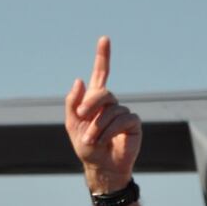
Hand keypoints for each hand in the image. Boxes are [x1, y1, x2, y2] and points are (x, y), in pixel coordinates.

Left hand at [65, 37, 141, 193]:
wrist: (100, 167)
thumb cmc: (87, 147)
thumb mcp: (73, 125)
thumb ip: (73, 103)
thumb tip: (79, 80)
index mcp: (96, 101)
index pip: (101, 74)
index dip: (103, 56)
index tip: (104, 38)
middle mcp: (111, 104)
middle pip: (103, 92)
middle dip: (90, 104)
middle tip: (82, 117)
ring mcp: (123, 113)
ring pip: (111, 110)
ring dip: (97, 126)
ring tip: (92, 140)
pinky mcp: (133, 124)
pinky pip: (122, 120)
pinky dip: (109, 131)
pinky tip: (104, 140)